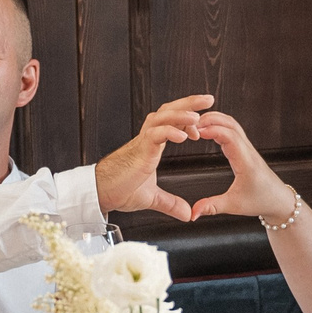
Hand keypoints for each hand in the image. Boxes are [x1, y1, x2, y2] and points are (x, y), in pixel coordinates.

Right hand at [94, 93, 213, 220]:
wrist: (102, 192)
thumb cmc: (120, 189)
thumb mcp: (152, 197)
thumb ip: (171, 203)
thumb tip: (186, 213)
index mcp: (152, 143)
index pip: (173, 121)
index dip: (189, 117)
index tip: (204, 119)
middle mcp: (148, 137)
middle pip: (169, 110)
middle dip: (189, 103)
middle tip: (209, 99)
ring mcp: (143, 142)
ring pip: (162, 117)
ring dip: (181, 115)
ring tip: (198, 116)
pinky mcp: (139, 150)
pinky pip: (155, 135)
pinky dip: (169, 132)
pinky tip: (183, 136)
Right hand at [187, 111, 296, 223]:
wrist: (278, 200)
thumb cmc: (260, 201)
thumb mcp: (234, 206)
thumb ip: (212, 207)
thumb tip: (193, 214)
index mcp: (246, 162)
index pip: (230, 137)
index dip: (213, 130)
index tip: (196, 132)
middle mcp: (248, 151)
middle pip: (231, 125)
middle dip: (211, 119)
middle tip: (190, 122)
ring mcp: (248, 149)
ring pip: (232, 125)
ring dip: (215, 119)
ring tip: (196, 122)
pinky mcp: (245, 150)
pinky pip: (233, 132)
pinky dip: (219, 126)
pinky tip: (207, 130)